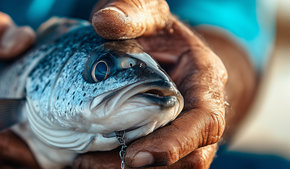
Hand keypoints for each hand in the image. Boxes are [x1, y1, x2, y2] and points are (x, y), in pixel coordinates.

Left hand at [74, 0, 227, 167]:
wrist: (166, 49)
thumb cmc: (159, 32)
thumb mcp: (150, 15)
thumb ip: (133, 13)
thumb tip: (105, 20)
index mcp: (206, 81)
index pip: (205, 122)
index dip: (176, 144)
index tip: (135, 157)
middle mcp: (201, 113)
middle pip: (189, 157)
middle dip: (145, 168)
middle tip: (90, 164)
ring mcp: (186, 133)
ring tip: (83, 164)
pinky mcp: (166, 142)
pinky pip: (154, 166)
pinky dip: (120, 167)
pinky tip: (90, 160)